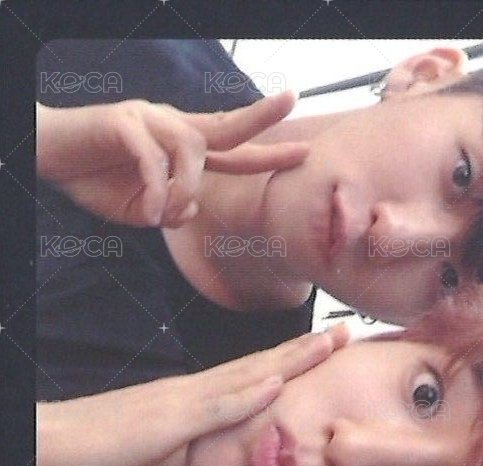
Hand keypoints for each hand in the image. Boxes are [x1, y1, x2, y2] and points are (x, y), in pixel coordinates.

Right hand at [36, 91, 308, 227]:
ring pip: (188, 149)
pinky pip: (150, 157)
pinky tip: (147, 214)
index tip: (302, 151)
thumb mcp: (140, 209)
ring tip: (163, 216)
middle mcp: (170, 127)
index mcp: (180, 147)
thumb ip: (168, 210)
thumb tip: (188, 209)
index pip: (230, 149)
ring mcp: (147, 120)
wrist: (49, 156)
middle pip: (222, 126)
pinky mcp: (121, 123)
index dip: (265, 150)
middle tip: (289, 102)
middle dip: (258, 120)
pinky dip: (153, 188)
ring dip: (185, 187)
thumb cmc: (95, 179)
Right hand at [36, 323, 349, 465]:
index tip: (323, 350)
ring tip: (330, 344)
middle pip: (256, 366)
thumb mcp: (151, 449)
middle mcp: (187, 392)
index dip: (288, 363)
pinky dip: (246, 396)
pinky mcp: (163, 424)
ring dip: (290, 360)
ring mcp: (177, 404)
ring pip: (244, 377)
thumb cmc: (91, 450)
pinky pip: (210, 409)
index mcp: (186, 399)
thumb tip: (211, 456)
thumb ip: (184, 447)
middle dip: (304, 350)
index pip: (247, 376)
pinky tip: (275, 384)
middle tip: (346, 332)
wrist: (47, 442)